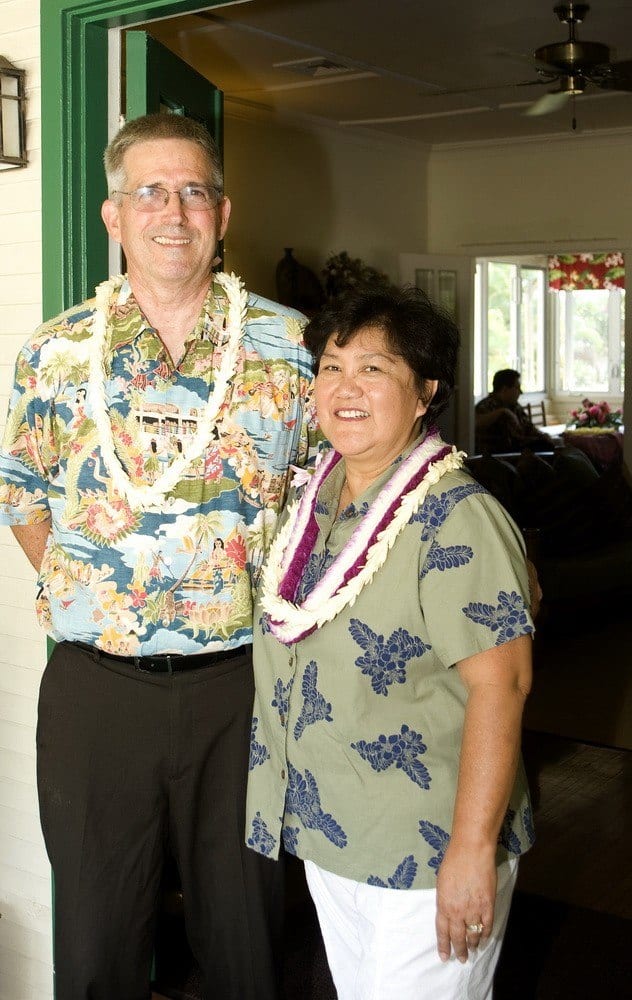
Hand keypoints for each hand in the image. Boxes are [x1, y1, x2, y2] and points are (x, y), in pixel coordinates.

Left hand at [435, 844, 496, 962]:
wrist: (471, 851)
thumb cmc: (453, 861)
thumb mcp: (441, 882)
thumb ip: (444, 900)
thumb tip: (447, 912)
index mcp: (443, 905)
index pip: (442, 931)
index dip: (444, 945)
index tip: (444, 957)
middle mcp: (457, 911)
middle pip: (458, 937)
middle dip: (459, 951)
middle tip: (461, 959)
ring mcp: (474, 909)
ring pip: (473, 934)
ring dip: (473, 945)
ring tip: (473, 951)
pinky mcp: (488, 905)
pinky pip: (487, 926)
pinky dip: (486, 934)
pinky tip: (484, 938)